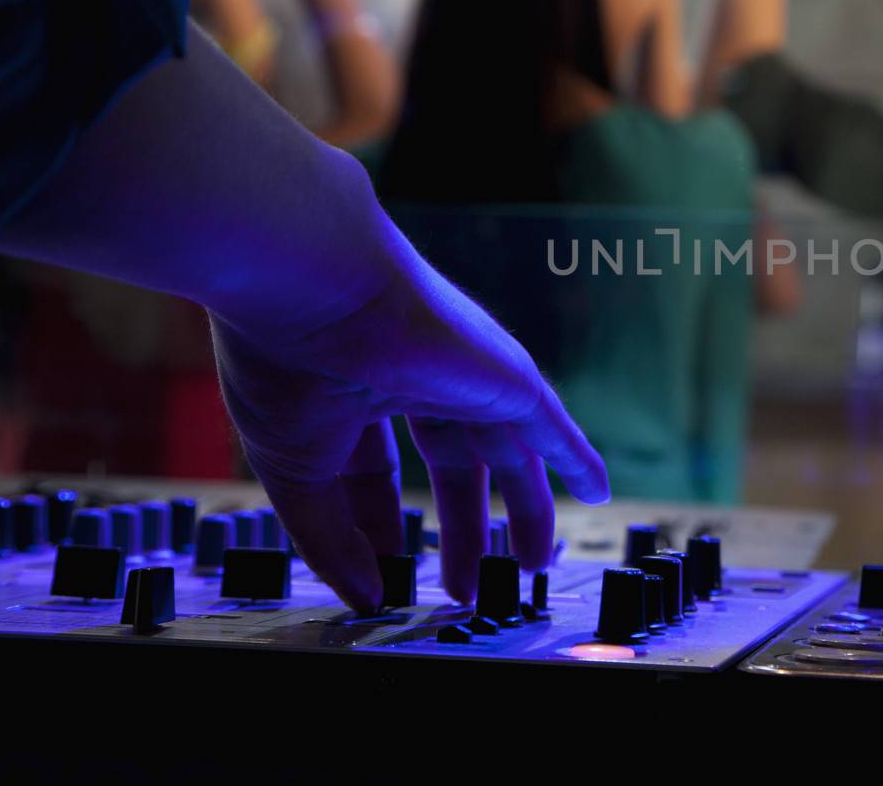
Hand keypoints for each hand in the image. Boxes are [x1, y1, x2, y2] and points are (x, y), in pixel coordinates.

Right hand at [213, 240, 608, 614]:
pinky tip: (596, 490)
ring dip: (524, 510)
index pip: (381, 470)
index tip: (388, 573)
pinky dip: (576, 455)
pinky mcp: (508, 375)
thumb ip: (332, 539)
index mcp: (360, 390)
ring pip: (509, 452)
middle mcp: (419, 377)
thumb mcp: (296, 471)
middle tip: (468, 582)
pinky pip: (554, 423)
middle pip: (456, 465)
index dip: (385, 524)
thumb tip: (365, 596)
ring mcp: (467, 375)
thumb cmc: (285, 361)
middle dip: (464, 526)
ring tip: (531, 565)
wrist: (311, 287)